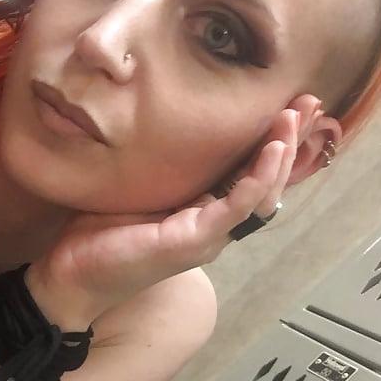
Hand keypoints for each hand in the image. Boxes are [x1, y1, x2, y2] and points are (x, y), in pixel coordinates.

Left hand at [26, 108, 303, 329]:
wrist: (70, 277)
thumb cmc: (98, 237)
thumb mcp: (136, 190)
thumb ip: (161, 168)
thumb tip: (164, 123)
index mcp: (203, 212)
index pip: (250, 173)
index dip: (274, 141)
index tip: (293, 105)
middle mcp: (214, 226)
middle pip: (266, 182)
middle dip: (290, 142)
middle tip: (311, 103)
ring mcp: (207, 237)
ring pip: (259, 195)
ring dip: (279, 157)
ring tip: (292, 120)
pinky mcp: (193, 242)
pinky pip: (234, 210)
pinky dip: (254, 181)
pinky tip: (269, 154)